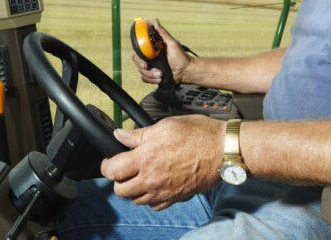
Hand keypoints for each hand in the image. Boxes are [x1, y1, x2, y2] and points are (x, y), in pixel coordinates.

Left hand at [100, 115, 224, 209]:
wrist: (223, 150)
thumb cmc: (199, 134)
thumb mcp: (165, 125)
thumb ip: (139, 134)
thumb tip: (120, 135)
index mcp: (146, 158)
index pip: (113, 170)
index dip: (106, 165)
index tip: (110, 161)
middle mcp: (153, 179)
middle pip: (120, 190)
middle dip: (118, 179)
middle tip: (124, 168)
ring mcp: (164, 191)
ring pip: (136, 200)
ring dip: (134, 189)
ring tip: (141, 176)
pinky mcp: (176, 198)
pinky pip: (155, 205)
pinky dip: (151, 198)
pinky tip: (155, 185)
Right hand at [132, 19, 192, 84]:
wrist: (185, 71)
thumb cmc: (180, 56)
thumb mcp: (172, 43)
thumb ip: (162, 33)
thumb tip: (155, 20)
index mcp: (153, 48)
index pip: (139, 46)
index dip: (136, 47)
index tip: (137, 49)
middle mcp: (150, 57)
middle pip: (136, 59)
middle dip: (140, 63)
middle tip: (146, 65)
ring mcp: (150, 66)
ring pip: (141, 70)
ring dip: (150, 73)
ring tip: (160, 74)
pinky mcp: (152, 75)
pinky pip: (145, 78)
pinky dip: (151, 79)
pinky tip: (160, 78)